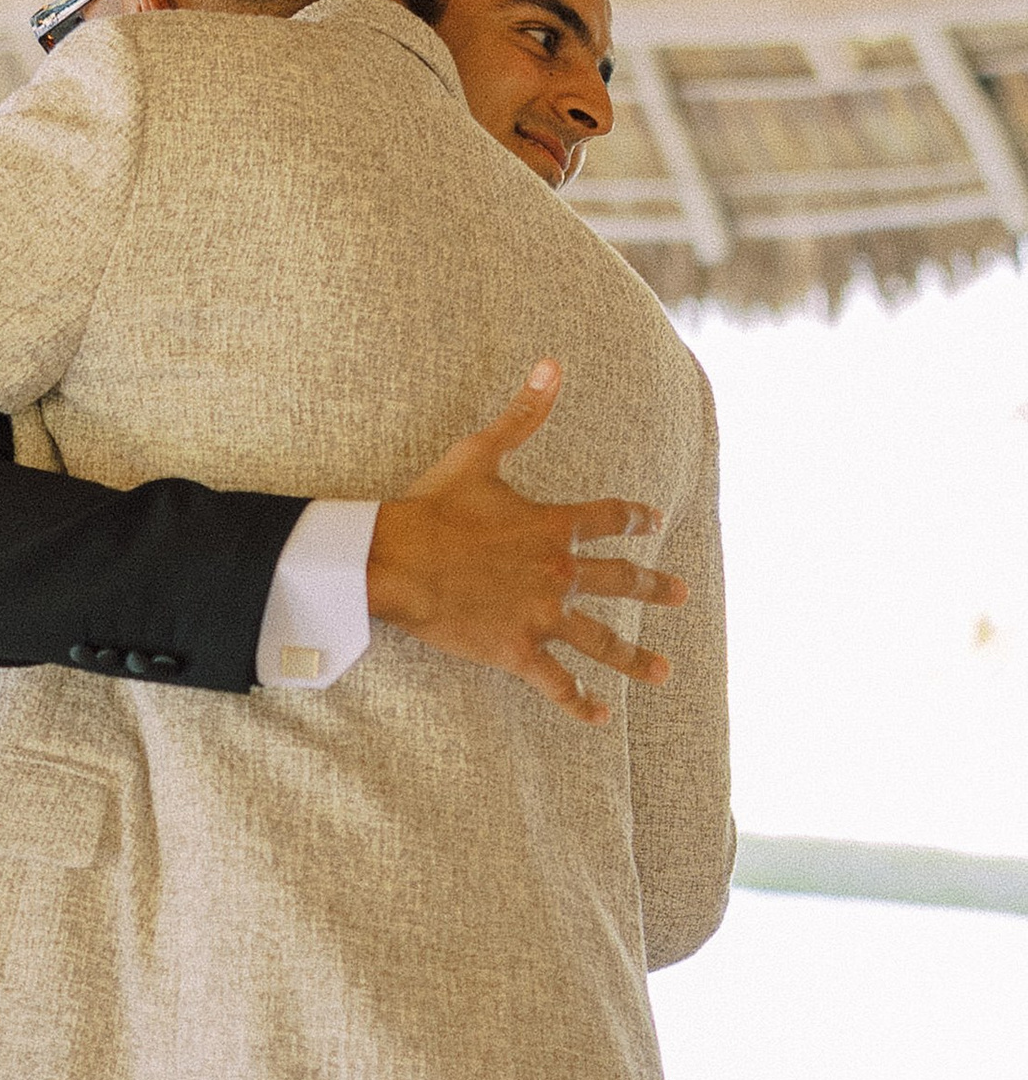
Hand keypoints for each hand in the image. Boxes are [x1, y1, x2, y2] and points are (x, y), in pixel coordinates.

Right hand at [366, 361, 687, 726]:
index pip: (607, 520)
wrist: (397, 560)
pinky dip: (578, 702)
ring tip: (663, 673)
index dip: (633, 519)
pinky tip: (600, 716)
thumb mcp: (480, 453)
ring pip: (600, 641)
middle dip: (654, 588)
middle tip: (681, 594)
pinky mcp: (516, 650)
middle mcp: (559, 573)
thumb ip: (522, 414)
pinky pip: (556, 683)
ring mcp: (541, 615)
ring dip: (635, 657)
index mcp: (553, 525)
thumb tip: (553, 363)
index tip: (654, 522)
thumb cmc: (432, 508)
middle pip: (620, 581)